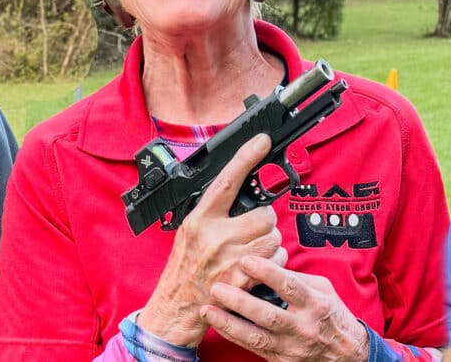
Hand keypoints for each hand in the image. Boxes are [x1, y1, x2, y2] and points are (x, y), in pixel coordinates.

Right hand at [137, 134, 286, 347]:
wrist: (175, 308)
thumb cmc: (184, 269)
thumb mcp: (189, 232)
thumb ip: (213, 214)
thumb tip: (240, 193)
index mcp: (200, 219)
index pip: (227, 180)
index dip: (246, 157)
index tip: (261, 141)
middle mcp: (215, 235)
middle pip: (264, 215)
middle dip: (264, 223)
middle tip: (251, 232)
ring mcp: (230, 258)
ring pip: (273, 237)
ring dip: (270, 243)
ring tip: (252, 251)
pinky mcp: (243, 279)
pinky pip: (275, 260)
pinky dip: (273, 264)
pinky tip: (256, 269)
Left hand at [200, 255, 368, 361]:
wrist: (345, 353)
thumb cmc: (331, 315)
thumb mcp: (323, 290)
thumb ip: (297, 278)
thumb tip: (268, 263)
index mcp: (315, 304)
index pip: (289, 286)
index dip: (267, 272)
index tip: (246, 260)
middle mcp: (303, 326)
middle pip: (268, 315)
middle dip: (240, 301)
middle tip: (217, 287)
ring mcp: (291, 346)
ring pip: (256, 336)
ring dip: (228, 323)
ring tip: (208, 309)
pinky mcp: (281, 359)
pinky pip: (253, 347)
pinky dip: (233, 336)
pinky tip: (218, 325)